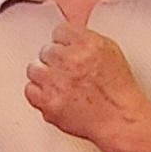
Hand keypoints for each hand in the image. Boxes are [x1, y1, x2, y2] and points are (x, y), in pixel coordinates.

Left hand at [24, 15, 149, 147]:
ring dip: (45, 76)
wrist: (120, 120)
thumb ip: (85, 40)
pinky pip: (30, 90)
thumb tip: (66, 38)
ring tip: (60, 85)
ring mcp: (57, 81)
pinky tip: (54, 96)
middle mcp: (71, 60)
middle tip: (68, 73)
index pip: (59, 31)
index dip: (64, 43)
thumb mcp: (110, 52)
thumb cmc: (118, 91)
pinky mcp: (48, 101)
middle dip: (56, 61)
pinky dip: (39, 94)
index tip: (66, 50)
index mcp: (88, 44)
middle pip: (46, 50)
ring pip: (34, 69)